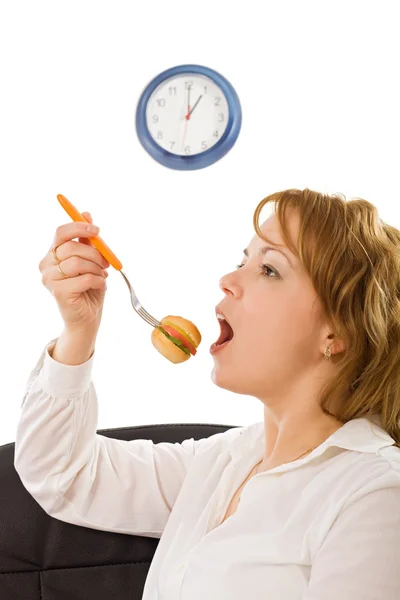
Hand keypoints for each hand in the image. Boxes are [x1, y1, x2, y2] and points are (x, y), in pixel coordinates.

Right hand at [39, 212, 109, 333]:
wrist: (86, 317)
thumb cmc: (88, 288)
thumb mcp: (90, 260)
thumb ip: (86, 240)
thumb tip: (86, 214)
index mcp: (51, 254)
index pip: (61, 233)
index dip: (79, 228)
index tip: (96, 230)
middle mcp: (46, 265)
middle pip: (72, 247)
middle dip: (95, 253)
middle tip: (106, 261)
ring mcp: (49, 280)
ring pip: (78, 263)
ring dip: (97, 268)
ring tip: (101, 275)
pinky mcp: (58, 292)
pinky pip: (84, 278)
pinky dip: (98, 280)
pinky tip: (100, 285)